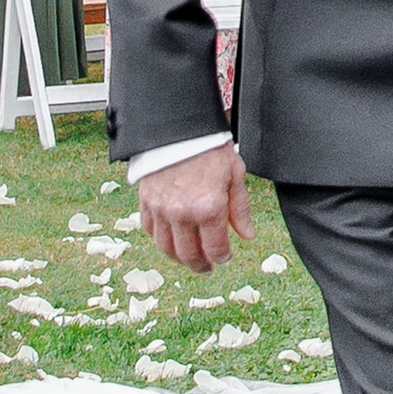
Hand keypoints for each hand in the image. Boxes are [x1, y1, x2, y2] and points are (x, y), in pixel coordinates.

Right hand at [137, 146, 251, 273]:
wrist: (179, 126)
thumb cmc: (209, 146)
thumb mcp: (234, 174)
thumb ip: (240, 208)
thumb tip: (246, 235)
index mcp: (209, 208)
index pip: (216, 248)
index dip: (222, 258)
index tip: (225, 258)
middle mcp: (183, 213)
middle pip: (189, 255)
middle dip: (201, 265)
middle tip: (207, 267)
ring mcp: (161, 209)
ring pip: (166, 248)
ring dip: (179, 258)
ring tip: (189, 258)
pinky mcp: (146, 202)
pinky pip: (150, 230)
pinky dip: (160, 239)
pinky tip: (170, 239)